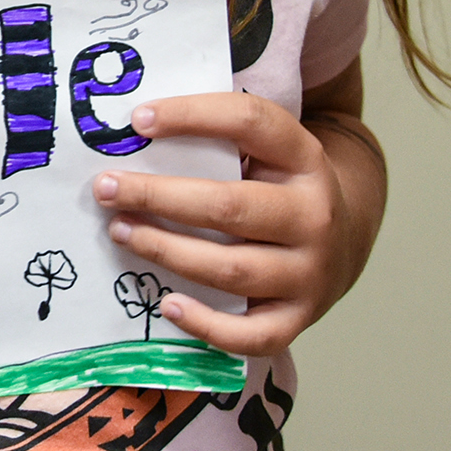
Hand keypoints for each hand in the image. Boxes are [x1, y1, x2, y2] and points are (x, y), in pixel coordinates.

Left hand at [91, 90, 369, 358]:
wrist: (345, 241)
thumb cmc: (279, 189)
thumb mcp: (268, 151)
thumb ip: (217, 140)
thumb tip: (132, 134)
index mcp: (303, 157)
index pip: (249, 123)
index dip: (191, 116)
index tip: (137, 120)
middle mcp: (313, 215)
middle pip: (228, 205)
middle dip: (157, 196)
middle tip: (106, 189)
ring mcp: (310, 272)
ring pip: (231, 269)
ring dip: (167, 251)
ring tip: (121, 231)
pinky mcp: (299, 317)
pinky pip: (252, 335)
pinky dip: (207, 326)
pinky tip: (168, 304)